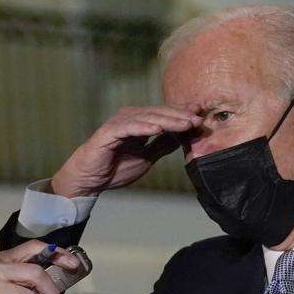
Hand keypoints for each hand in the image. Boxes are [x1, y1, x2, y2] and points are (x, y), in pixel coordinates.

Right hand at [50, 106, 201, 197]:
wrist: (91, 180)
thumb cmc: (116, 168)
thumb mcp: (147, 157)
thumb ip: (162, 146)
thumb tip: (183, 137)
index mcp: (139, 122)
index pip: (165, 115)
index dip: (183, 115)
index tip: (202, 118)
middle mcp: (130, 117)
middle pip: (160, 113)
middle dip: (180, 116)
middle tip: (198, 119)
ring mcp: (119, 123)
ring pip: (148, 117)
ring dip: (168, 120)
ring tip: (186, 123)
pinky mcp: (109, 131)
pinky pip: (130, 127)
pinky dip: (144, 127)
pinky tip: (159, 129)